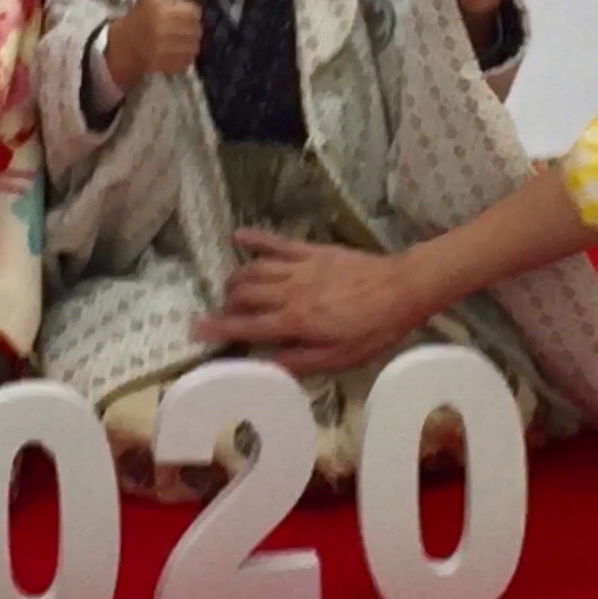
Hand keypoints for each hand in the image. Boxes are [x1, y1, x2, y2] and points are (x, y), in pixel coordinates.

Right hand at [105, 0, 202, 91]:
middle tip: (180, 29)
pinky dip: (185, 59)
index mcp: (160, 12)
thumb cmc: (140, 17)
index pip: (193, 13)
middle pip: (195, 30)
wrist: (125, 46)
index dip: (188, 14)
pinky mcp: (168, 66)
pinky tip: (174, 53)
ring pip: (194, 46)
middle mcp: (163, 31)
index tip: (180, 15)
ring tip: (178, 41)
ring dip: (189, 44)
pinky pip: (188, 61)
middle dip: (190, 30)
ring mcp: (166, 51)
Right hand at [193, 229, 430, 375]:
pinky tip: (238, 236)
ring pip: (254, 268)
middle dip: (226, 304)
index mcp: (297, 322)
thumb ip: (301, 360)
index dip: (219, 328)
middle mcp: (290, 292)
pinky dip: (254, 238)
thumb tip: (265, 362)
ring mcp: (299, 267)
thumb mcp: (341, 358)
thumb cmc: (374, 329)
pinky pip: (276, 242)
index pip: (247, 326)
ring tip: (230, 288)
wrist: (401, 287)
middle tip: (222, 314)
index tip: (196, 329)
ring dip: (236, 278)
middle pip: (244, 294)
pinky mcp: (310, 250)